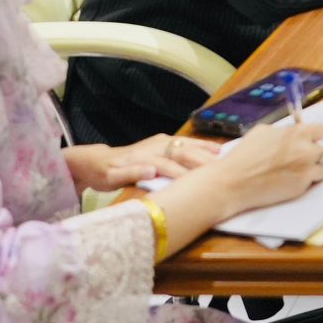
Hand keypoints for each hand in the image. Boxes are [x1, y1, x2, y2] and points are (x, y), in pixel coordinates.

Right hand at [64, 134, 219, 192]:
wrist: (96, 163)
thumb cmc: (133, 162)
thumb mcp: (159, 156)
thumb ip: (180, 158)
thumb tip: (211, 160)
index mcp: (164, 144)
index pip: (190, 144)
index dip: (208, 149)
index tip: (226, 156)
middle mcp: (152, 148)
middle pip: (180, 152)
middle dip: (199, 160)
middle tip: (216, 171)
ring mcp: (134, 159)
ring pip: (158, 162)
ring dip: (174, 169)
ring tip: (190, 178)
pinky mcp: (115, 170)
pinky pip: (129, 170)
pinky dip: (139, 171)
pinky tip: (150, 173)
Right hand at [202, 121, 322, 214]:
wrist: (234, 182)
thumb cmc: (244, 156)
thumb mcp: (263, 132)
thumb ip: (284, 131)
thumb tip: (293, 132)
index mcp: (297, 133)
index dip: (317, 135)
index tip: (314, 139)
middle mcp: (305, 149)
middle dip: (313, 153)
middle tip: (301, 158)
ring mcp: (306, 168)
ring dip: (314, 168)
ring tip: (297, 170)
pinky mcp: (302, 185)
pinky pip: (315, 180)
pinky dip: (309, 181)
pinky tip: (294, 180)